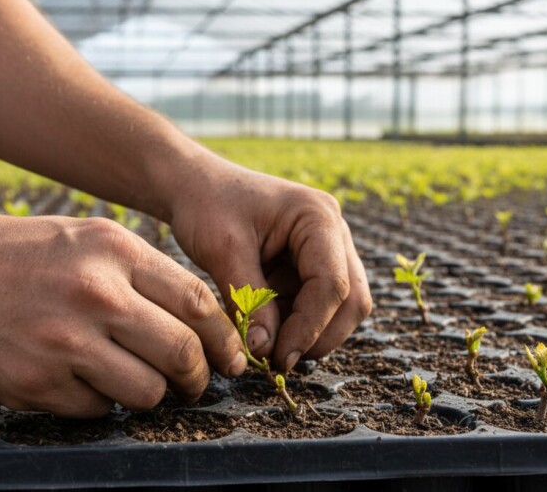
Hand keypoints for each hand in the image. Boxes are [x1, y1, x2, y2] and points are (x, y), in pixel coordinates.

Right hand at [0, 214, 246, 417]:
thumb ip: (138, 274)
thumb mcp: (83, 240)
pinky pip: (98, 408)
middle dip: (197, 376)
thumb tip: (197, 321)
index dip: (223, 337)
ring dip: (149, 393)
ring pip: (146, 391)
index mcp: (113, 250)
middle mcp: (96, 294)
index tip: (229, 356)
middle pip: (182, 352)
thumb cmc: (14, 255)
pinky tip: (80, 381)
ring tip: (134, 382)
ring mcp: (65, 341)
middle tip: (192, 382)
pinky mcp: (37, 382)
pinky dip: (99, 401)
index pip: (198, 302)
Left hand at [169, 159, 372, 371]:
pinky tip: (262, 325)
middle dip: (318, 336)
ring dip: (306, 332)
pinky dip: (294, 324)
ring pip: (340, 309)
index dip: (310, 328)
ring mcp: (328, 250)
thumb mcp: (222, 250)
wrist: (195, 186)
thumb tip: (266, 350)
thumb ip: (249, 299)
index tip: (279, 358)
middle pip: (351, 300)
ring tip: (263, 339)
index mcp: (318, 217)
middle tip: (277, 361)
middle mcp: (333, 233)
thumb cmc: (207, 206)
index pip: (333, 285)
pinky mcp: (312, 266)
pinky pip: (317, 306)